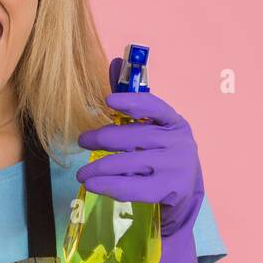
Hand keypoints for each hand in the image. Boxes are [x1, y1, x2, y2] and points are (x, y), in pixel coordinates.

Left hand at [74, 58, 206, 262]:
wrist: (181, 201)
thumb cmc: (160, 159)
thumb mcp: (150, 129)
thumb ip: (133, 99)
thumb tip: (115, 61)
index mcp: (175, 122)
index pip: (155, 105)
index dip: (133, 101)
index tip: (109, 100)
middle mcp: (180, 142)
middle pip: (136, 136)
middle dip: (104, 137)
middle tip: (81, 141)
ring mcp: (178, 167)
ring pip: (132, 163)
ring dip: (102, 167)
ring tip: (82, 175)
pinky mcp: (171, 191)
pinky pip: (136, 187)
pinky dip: (113, 186)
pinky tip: (95, 186)